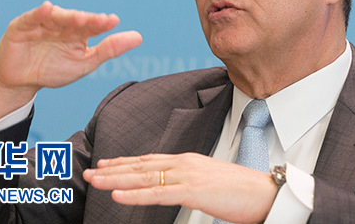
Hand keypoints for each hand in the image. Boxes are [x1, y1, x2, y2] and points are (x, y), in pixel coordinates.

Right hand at [0, 1, 141, 121]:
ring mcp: (41, 24)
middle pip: (75, 19)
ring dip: (67, 16)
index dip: (102, 23)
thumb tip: (139, 37)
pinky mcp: (21, 27)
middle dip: (87, 19)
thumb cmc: (54, 70)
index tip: (113, 21)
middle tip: (99, 20)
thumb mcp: (85, 63)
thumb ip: (109, 50)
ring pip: (56, 17)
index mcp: (78, 32)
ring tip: (80, 18)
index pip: (92, 26)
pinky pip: (31, 18)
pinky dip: (39, 13)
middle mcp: (61, 24)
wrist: (22, 83)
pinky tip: (48, 8)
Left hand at [83, 153, 277, 223]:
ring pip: (144, 176)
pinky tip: (118, 195)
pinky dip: (135, 194)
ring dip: (116, 179)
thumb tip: (174, 187)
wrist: (264, 192)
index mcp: (187, 161)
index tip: (106, 165)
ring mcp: (187, 175)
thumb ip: (188, 181)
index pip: (149, 160)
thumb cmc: (240, 190)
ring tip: (95, 181)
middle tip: (90, 172)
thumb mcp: (208, 181)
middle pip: (141, 165)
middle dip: (113, 169)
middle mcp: (183, 163)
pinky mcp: (193, 191)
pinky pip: (158, 193)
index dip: (125, 162)